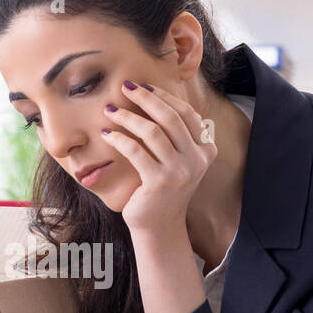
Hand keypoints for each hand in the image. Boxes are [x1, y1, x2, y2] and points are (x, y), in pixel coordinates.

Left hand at [101, 82, 217, 236]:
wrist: (158, 226)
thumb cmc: (163, 188)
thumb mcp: (178, 159)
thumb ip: (176, 134)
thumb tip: (154, 96)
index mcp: (206, 149)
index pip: (186, 113)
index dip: (164, 96)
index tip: (143, 86)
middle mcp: (197, 159)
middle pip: (170, 117)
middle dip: (145, 98)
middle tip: (125, 87)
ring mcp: (180, 171)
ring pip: (152, 131)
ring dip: (127, 116)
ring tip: (109, 110)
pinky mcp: (159, 182)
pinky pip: (136, 151)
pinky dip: (119, 139)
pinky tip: (107, 134)